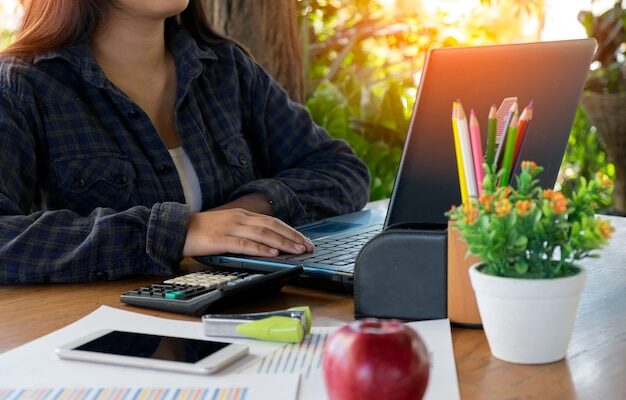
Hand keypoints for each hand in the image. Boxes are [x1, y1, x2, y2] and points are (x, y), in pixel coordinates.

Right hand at [182, 208, 314, 257]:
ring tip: (297, 250)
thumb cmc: (203, 231)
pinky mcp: (222, 239)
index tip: (304, 240)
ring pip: (263, 234)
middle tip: (308, 247)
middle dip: (292, 236)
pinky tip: (272, 253)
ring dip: (282, 243)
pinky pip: (245, 244)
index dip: (290, 230)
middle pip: (273, 226)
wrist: (177, 229)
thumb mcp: (228, 226)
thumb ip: (245, 231)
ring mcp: (231, 227)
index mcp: (243, 214)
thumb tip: (266, 243)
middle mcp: (240, 218)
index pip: (273, 221)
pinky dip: (261, 248)